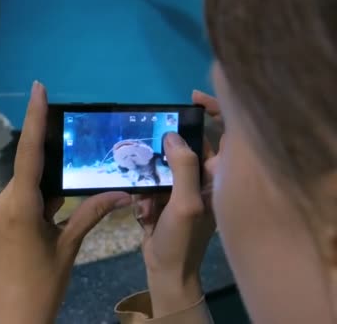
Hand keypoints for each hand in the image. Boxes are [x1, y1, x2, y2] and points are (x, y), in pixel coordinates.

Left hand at [0, 81, 132, 323]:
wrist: (13, 319)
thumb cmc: (44, 284)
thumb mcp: (69, 247)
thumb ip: (91, 214)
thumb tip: (121, 193)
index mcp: (20, 208)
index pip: (29, 154)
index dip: (35, 118)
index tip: (37, 87)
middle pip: (25, 178)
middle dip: (46, 185)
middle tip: (61, 207)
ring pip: (16, 194)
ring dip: (35, 201)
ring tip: (48, 229)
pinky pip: (5, 208)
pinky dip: (23, 212)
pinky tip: (32, 237)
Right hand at [133, 90, 222, 317]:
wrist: (166, 271)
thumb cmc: (183, 239)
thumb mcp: (185, 203)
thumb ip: (182, 167)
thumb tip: (172, 135)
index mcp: (218, 177)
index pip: (225, 134)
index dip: (214, 111)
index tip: (189, 98)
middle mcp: (204, 178)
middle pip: (185, 147)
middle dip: (162, 151)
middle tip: (144, 151)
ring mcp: (184, 188)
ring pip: (163, 164)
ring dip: (148, 179)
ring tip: (145, 201)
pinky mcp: (165, 198)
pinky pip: (151, 182)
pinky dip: (143, 194)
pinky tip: (143, 214)